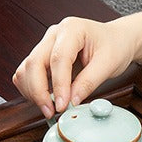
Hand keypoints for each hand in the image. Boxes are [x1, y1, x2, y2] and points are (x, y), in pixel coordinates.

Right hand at [12, 9, 141, 117]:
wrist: (115, 40)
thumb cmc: (114, 46)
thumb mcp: (108, 64)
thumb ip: (89, 82)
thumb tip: (72, 101)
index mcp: (72, 29)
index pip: (58, 58)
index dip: (58, 85)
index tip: (62, 106)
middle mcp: (54, 35)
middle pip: (34, 63)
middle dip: (39, 92)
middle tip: (51, 112)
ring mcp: (45, 45)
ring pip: (26, 69)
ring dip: (32, 92)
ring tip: (49, 108)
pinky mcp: (42, 57)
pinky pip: (26, 74)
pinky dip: (30, 90)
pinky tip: (45, 99)